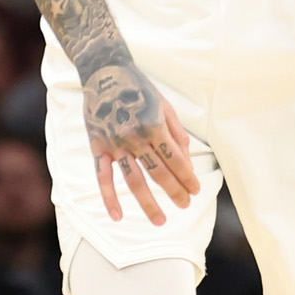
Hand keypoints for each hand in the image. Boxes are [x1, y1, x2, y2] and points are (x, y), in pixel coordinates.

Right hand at [82, 59, 199, 225]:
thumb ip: (177, 135)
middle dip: (174, 192)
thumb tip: (187, 163)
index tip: (195, 191)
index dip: (187, 178)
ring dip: (148, 203)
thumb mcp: (165, 107)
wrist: (105, 73)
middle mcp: (135, 138)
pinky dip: (109, 198)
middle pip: (158, 173)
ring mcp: (115, 145)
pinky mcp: (98, 147)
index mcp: (154, 127)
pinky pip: (103, 177)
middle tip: (184, 206)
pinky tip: (118, 216)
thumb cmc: (140, 90)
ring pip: (134, 181)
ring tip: (161, 221)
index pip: (175, 160)